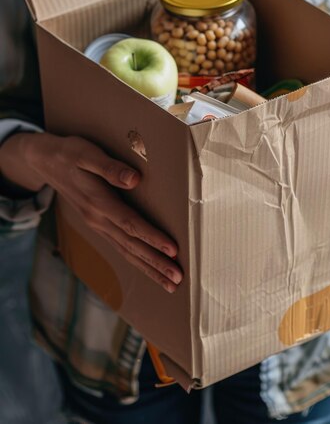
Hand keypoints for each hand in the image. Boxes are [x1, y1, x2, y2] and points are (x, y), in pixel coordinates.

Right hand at [0, 132, 182, 292]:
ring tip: (170, 284)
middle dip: (156, 263)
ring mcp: (97, 224)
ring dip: (149, 268)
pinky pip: (121, 247)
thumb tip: (135, 179)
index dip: (152, 238)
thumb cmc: (69, 153)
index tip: (173, 250)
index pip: (130, 224)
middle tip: (178, 279)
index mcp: (98, 202)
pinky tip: (150, 268)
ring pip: (126, 251)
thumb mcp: (87, 154)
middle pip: (131, 246)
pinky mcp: (98, 224)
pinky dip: (138, 260)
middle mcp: (98, 219)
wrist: (44, 161)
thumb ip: (110, 168)